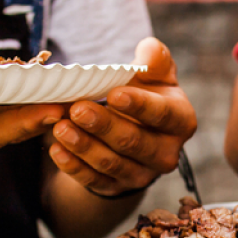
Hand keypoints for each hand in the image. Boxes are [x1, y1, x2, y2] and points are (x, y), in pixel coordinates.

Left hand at [48, 38, 196, 196]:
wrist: (134, 129)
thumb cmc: (145, 94)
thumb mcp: (154, 74)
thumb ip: (154, 59)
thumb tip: (148, 50)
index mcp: (181, 121)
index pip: (162, 115)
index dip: (139, 106)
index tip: (114, 94)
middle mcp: (166, 154)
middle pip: (134, 142)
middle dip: (104, 126)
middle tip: (77, 109)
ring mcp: (142, 175)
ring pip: (111, 163)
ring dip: (84, 146)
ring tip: (60, 127)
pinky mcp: (116, 187)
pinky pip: (94, 180)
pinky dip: (73, 167)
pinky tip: (56, 150)